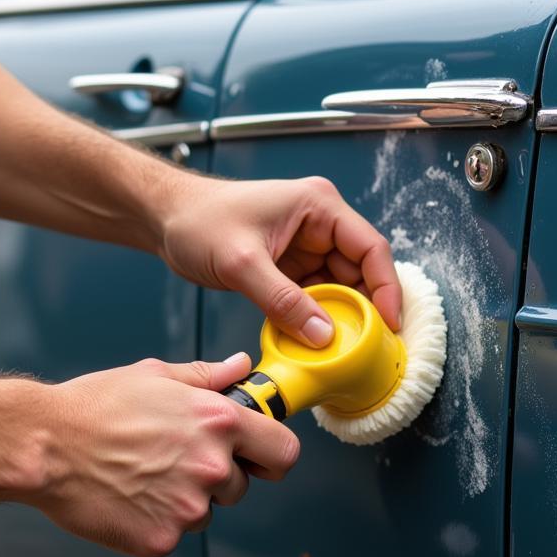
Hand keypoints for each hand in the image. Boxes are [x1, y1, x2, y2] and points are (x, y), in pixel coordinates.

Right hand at [39, 353, 298, 556]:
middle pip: (241, 485)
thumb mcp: (155, 376)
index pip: (284, 451)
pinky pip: (175, 533)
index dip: (271, 455)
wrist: (44, 446)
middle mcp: (212, 465)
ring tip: (142, 474)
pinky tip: (127, 496)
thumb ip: (207, 376)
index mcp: (218, 421)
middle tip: (173, 460)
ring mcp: (188, 507)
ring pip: (207, 511)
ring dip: (186, 499)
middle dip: (218, 476)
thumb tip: (240, 367)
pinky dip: (156, 520)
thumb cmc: (93, 407)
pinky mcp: (162, 538)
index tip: (258, 457)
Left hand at [160, 175, 400, 345]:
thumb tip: (323, 336)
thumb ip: (283, 301)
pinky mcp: (288, 267)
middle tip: (365, 346)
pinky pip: (313, 297)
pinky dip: (314, 319)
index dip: (386, 288)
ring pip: (337, 288)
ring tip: (339, 349)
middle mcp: (318, 224)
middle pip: (359, 272)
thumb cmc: (199, 220)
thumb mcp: (242, 263)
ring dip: (338, 318)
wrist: (165, 219)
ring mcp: (304, 246)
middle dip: (362, 310)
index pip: (371, 248)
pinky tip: (311, 341)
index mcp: (318, 207)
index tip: (390, 324)